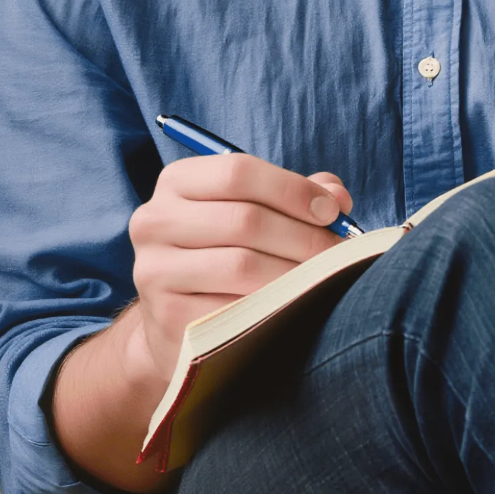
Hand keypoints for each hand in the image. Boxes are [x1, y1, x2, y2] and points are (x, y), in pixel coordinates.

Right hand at [128, 153, 353, 383]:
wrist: (177, 321)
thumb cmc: (227, 253)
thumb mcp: (254, 212)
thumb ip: (296, 196)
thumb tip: (337, 196)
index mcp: (177, 182)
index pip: (238, 172)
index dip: (293, 189)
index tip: (331, 211)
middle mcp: (155, 221)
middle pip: (245, 220)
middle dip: (304, 236)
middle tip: (339, 253)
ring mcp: (155, 270)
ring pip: (242, 266)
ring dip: (296, 274)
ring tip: (325, 280)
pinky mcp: (167, 316)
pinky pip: (234, 310)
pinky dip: (274, 308)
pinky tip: (294, 309)